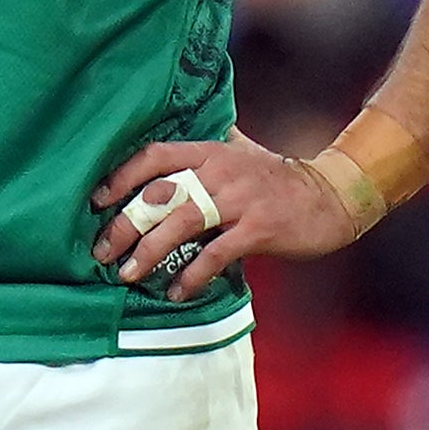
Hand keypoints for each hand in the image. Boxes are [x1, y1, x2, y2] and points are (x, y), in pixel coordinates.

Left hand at [90, 134, 349, 299]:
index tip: (95, 201)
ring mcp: (241, 200)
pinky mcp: (260, 229)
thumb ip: (212, 145)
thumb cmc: (281, 179)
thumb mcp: (244, 152)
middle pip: (161, 194)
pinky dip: (193, 275)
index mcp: (212, 152)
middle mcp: (222, 172)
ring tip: (129, 274)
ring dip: (150, 250)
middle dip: (125, 224)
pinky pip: (216, 253)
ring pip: (182, 222)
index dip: (121, 176)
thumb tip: (179, 137)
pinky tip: (177, 292)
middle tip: (101, 252)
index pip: (155, 155)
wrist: (333, 197)